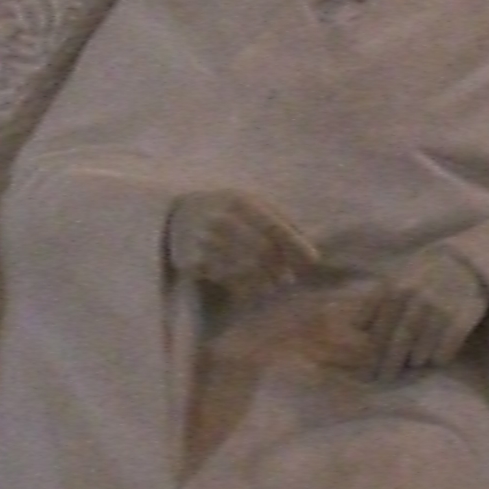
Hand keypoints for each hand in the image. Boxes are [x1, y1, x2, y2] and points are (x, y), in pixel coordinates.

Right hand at [166, 189, 317, 297]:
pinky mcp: (192, 262)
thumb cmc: (226, 209)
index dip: (295, 245)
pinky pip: (225, 279)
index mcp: (238, 200)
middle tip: (288, 279)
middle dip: (279, 267)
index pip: (273, 225)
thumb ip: (280, 220)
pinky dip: (241, 286)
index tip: (313, 261)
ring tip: (270, 285)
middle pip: (261, 251)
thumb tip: (309, 247)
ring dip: (263, 281)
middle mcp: (220, 219)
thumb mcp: (251, 202)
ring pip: (244, 269)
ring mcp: (204, 241)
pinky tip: (247, 287)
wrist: (175, 215)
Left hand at [359, 246, 488, 381]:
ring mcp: (441, 311)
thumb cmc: (422, 273)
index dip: (373, 354)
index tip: (368, 372)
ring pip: (422, 350)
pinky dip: (438, 358)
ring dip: (414, 361)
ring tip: (411, 366)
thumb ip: (374, 302)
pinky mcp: (463, 319)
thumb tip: (357, 327)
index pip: (381, 330)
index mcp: (396, 290)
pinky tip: (434, 359)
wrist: (464, 261)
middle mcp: (418, 301)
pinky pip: (445, 351)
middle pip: (399, 344)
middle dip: (389, 365)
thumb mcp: (394, 278)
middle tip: (384, 380)